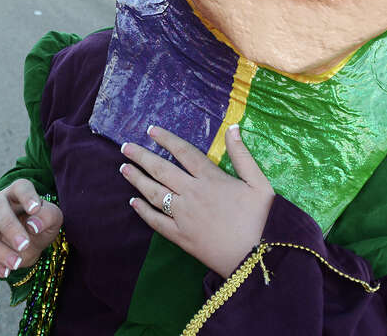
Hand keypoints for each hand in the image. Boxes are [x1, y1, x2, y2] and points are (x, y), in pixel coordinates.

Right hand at [0, 180, 62, 277]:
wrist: (29, 242)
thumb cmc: (40, 224)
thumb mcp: (52, 219)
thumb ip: (48, 217)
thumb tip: (34, 224)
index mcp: (17, 192)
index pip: (20, 187)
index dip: (26, 196)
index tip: (35, 208)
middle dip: (9, 227)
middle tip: (24, 245)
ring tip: (16, 263)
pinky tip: (6, 272)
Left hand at [121, 124, 273, 277]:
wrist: (257, 259)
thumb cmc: (263, 219)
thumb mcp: (259, 183)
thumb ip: (243, 155)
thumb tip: (233, 128)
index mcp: (211, 178)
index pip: (183, 152)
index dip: (166, 139)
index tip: (150, 130)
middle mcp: (192, 193)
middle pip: (161, 170)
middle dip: (142, 156)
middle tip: (125, 147)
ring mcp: (183, 216)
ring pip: (154, 193)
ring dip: (137, 179)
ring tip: (123, 168)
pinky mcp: (180, 237)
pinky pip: (156, 221)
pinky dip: (142, 211)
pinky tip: (133, 202)